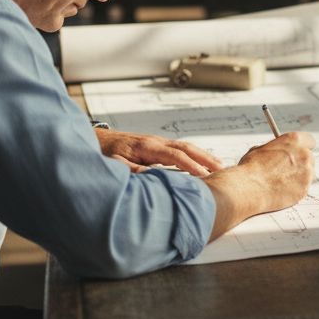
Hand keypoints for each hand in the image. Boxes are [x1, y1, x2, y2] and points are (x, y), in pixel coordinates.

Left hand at [94, 128, 223, 176]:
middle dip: (205, 158)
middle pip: (186, 148)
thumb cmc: (104, 153)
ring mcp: (157, 142)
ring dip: (202, 156)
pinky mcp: (156, 146)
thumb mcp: (114, 164)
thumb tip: (153, 178)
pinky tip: (200, 162)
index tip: (204, 176)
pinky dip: (193, 155)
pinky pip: (179, 149)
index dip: (191, 166)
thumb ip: (133, 171)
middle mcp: (155, 142)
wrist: (96, 139)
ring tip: (218, 166)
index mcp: (147, 146)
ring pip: (185, 147)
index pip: (175, 156)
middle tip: (222, 169)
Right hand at [203, 131, 315, 240]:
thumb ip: (276, 149)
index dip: (303, 147)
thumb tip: (278, 152)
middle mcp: (304, 155)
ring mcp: (307, 173)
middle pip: (309, 158)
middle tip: (288, 169)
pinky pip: (303, 188)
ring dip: (299, 177)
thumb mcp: (261, 149)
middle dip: (300, 163)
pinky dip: (295, 189)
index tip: (299, 151)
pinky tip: (281, 190)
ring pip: (308, 174)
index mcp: (294, 140)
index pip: (309, 140)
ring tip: (281, 182)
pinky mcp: (305, 189)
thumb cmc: (251, 168)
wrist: (248, 188)